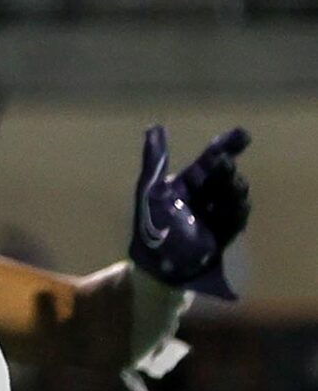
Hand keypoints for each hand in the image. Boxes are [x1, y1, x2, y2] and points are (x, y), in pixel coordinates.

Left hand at [130, 124, 250, 297]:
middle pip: (222, 177)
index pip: (210, 160)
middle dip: (226, 170)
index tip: (243, 134)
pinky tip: (239, 204)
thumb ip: (155, 159)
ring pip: (231, 197)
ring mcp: (215, 216)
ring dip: (233, 189)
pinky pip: (233, 221)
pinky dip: (237, 212)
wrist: (154, 264)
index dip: (226, 146)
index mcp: (188, 183)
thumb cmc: (148, 224)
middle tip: (223, 163)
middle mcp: (205, 197)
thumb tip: (155, 126)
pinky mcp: (221, 236)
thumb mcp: (150, 189)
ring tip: (232, 180)